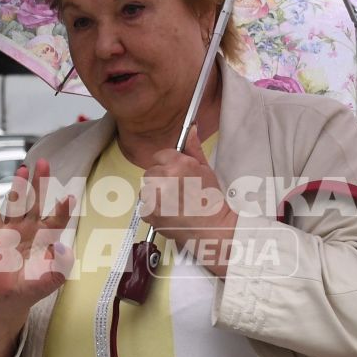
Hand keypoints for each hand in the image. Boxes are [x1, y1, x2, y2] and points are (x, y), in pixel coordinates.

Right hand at [0, 159, 72, 315]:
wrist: (10, 297)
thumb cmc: (32, 286)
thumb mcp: (53, 279)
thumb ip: (62, 265)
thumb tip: (61, 247)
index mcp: (47, 236)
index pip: (57, 218)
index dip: (62, 209)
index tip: (69, 198)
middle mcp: (30, 228)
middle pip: (36, 201)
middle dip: (39, 182)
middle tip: (43, 163)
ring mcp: (12, 230)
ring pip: (16, 204)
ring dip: (18, 187)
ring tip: (21, 170)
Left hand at [140, 130, 238, 274]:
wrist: (211, 228)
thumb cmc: (211, 200)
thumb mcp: (205, 169)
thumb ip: (193, 148)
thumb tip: (191, 128)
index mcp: (177, 164)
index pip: (160, 155)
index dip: (168, 165)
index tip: (176, 175)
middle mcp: (163, 178)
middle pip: (151, 172)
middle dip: (161, 179)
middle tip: (177, 191)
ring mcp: (154, 196)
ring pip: (146, 188)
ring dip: (155, 193)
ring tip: (173, 202)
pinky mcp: (148, 212)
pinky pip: (144, 204)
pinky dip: (153, 209)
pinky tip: (168, 211)